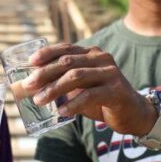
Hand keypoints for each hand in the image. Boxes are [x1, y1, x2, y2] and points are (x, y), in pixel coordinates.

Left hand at [17, 43, 156, 135]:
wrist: (133, 113)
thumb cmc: (101, 100)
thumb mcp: (79, 89)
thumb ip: (60, 85)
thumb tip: (27, 88)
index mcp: (91, 53)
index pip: (66, 48)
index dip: (46, 53)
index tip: (30, 62)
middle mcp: (101, 58)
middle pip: (67, 61)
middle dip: (44, 73)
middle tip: (27, 85)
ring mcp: (110, 73)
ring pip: (76, 77)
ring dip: (54, 89)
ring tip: (39, 100)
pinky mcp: (117, 90)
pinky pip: (91, 94)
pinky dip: (74, 103)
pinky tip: (62, 112)